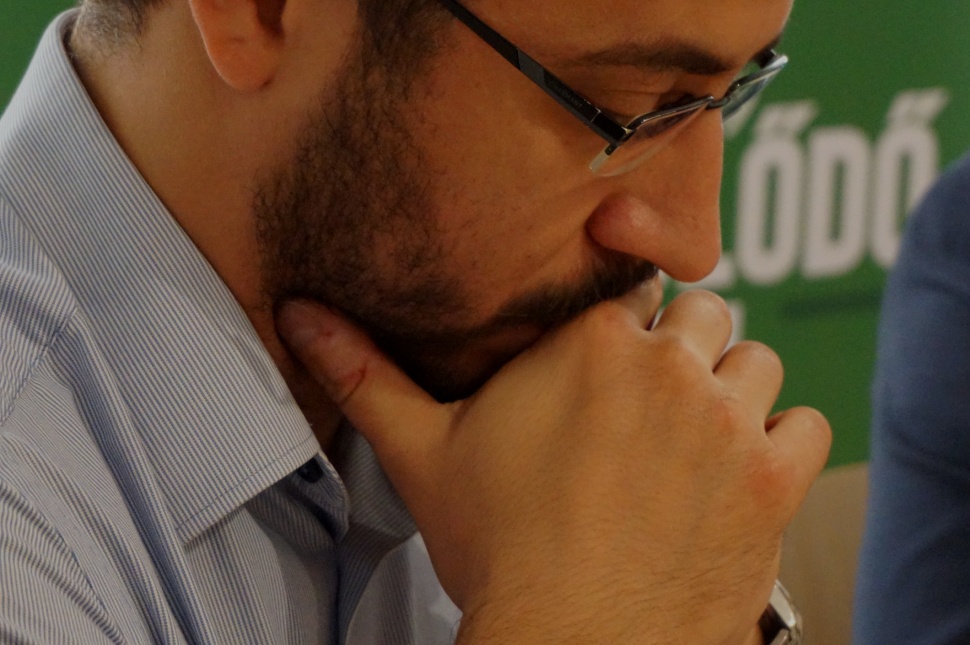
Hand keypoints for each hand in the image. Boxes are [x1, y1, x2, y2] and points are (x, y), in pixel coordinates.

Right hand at [278, 288, 829, 643]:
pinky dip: (781, 443)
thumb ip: (365, 373)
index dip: (622, 326)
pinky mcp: (774, 476)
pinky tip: (737, 475)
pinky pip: (804, 423)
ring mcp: (728, 418)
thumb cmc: (498, 550)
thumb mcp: (423, 454)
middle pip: (700, 315)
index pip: (631, 288)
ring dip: (732, 391)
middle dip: (679, 351)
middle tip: (648, 410)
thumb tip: (297, 312)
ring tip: (692, 440)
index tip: (610, 364)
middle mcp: (668, 363)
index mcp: (588, 340)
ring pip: (755, 362)